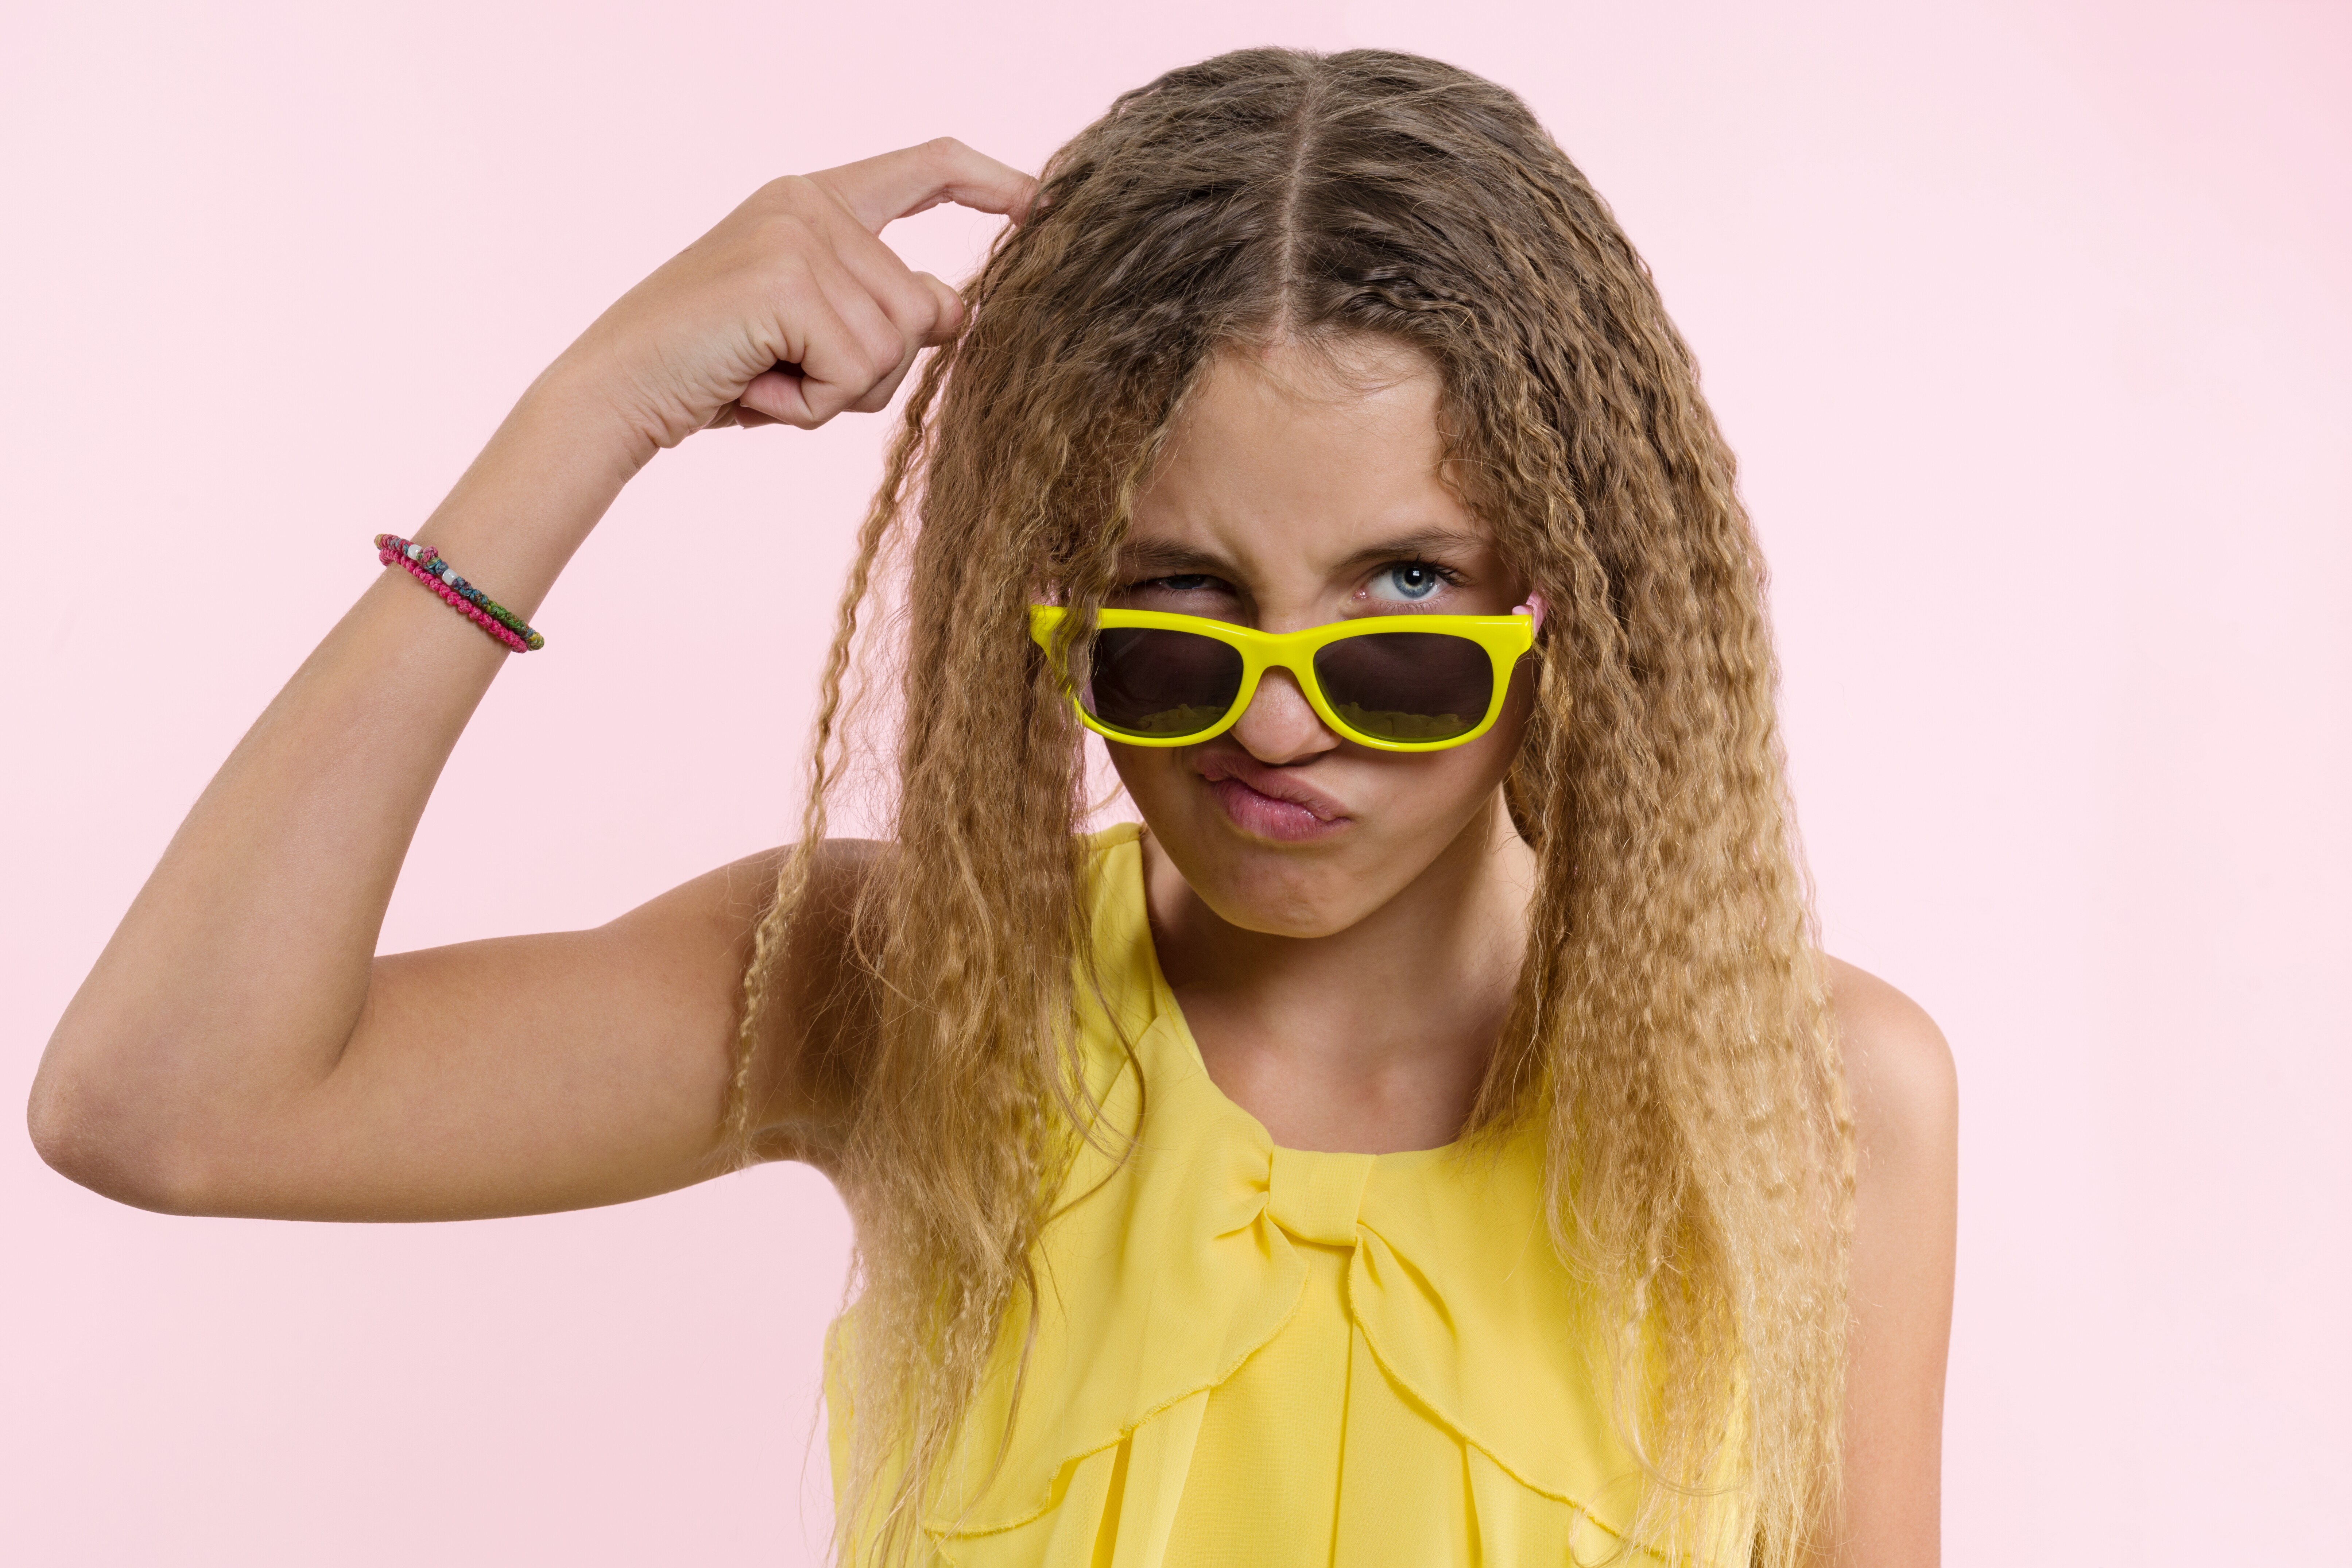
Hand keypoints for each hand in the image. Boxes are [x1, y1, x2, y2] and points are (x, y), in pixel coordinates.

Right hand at [555, 138, 1034, 453]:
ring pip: (898, 345)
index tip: (1034, 201)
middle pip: (923, 306)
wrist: (618, 390)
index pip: (922, 168)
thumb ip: (882, 310)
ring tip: (768, 378)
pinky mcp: (788, 282)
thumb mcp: (811, 335)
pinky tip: (757, 388)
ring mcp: (798, 237)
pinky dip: (812, 404)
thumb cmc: (712, 369)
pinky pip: (858, 369)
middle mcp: (809, 205)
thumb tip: (958, 310)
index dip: (987, 181)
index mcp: (813, 202)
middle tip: (789, 374)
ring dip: (838, 392)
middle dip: (870, 371)